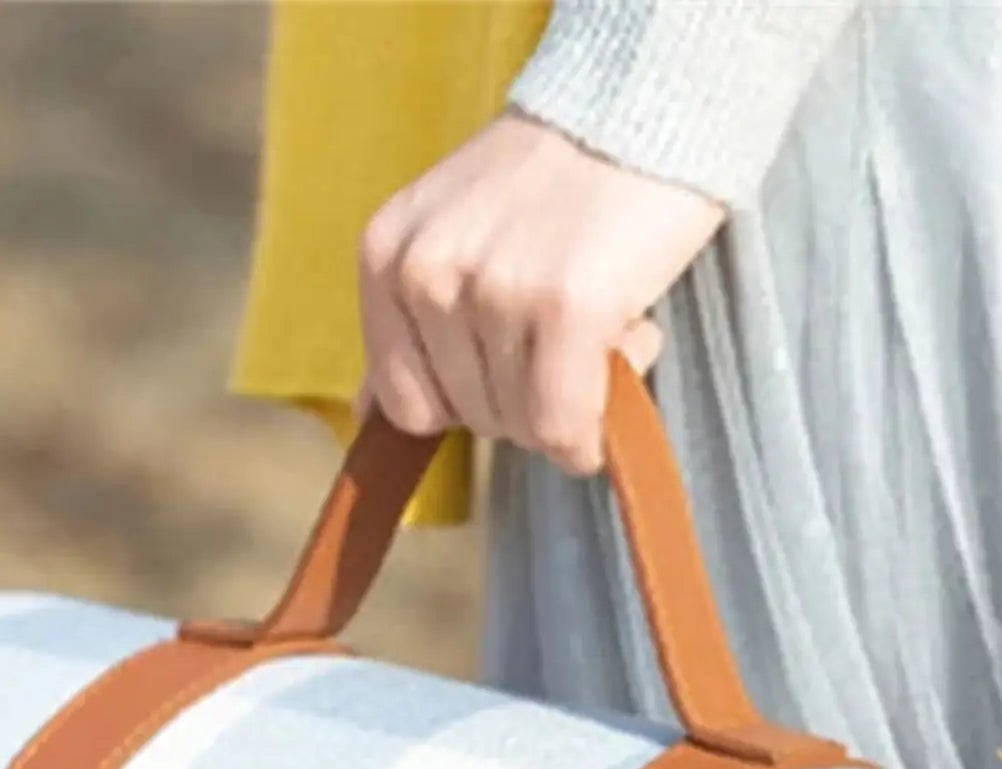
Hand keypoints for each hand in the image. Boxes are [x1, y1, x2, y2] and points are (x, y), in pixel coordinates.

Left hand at [357, 111, 725, 474]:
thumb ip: (406, 327)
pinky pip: (565, 427)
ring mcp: (493, 290)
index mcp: (385, 258)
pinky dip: (596, 423)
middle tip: (563, 320)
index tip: (509, 354)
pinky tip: (620, 351)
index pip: (406, 405)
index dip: (469, 400)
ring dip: (574, 395)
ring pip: (523, 427)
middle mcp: (426, 273)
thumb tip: (366, 414)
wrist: (635, 108)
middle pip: (471, 420)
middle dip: (527, 395)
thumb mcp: (448, 238)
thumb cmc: (551, 186)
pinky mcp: (564, 306)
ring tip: (595, 311)